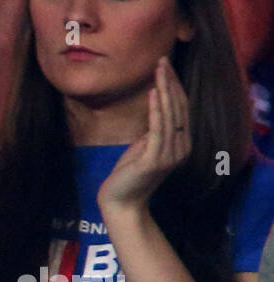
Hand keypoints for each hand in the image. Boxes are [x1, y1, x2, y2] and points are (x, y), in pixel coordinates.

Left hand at [97, 58, 189, 212]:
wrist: (121, 202)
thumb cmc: (129, 174)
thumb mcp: (144, 147)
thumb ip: (153, 131)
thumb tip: (156, 110)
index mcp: (181, 143)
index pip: (181, 109)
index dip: (174, 87)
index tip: (165, 67)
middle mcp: (181, 147)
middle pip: (178, 107)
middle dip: (170, 82)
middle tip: (162, 60)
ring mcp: (170, 154)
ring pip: (169, 115)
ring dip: (163, 90)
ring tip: (158, 70)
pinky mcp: (155, 160)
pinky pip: (157, 130)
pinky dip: (155, 111)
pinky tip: (152, 94)